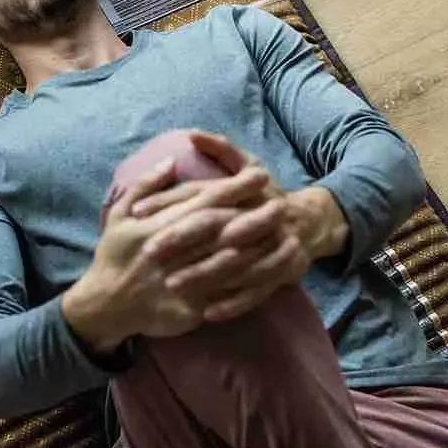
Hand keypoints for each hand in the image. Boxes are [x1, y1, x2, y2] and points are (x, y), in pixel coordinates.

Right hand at [62, 156, 269, 349]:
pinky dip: (247, 286)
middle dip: (255, 215)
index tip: (261, 174)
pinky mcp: (187, 308)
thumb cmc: (113, 256)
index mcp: (158, 225)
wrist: (103, 305)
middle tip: (283, 203)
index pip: (204, 201)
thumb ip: (146, 185)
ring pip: (227, 263)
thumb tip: (172, 160)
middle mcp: (172, 251)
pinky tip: (269, 277)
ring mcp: (181, 281)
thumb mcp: (119, 214)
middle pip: (222, 230)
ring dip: (258, 250)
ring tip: (286, 237)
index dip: (235, 187)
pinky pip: (223, 296)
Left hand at [133, 132, 349, 321]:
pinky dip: (234, 302)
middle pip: (217, 224)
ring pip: (236, 261)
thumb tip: (194, 134)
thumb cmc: (264, 196)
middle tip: (150, 252)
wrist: (309, 223)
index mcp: (245, 187)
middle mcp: (260, 212)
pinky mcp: (285, 269)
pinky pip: (258, 290)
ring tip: (173, 285)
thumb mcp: (247, 166)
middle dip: (182, 238)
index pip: (202, 191)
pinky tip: (208, 313)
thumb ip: (222, 149)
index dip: (168, 201)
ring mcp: (275, 243)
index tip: (138, 213)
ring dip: (204, 274)